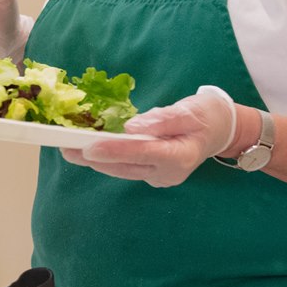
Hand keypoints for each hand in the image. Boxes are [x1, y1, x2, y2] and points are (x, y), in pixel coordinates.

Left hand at [62, 85, 237, 187]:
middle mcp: (168, 173)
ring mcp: (159, 176)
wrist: (221, 131)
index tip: (89, 147)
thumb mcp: (190, 110)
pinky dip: (106, 159)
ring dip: (95, 160)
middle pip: (126, 165)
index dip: (115, 150)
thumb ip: (162, 119)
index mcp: (181, 156)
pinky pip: (125, 168)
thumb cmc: (207, 116)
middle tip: (65, 148)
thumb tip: (133, 126)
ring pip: (122, 170)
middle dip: (94, 157)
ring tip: (67, 150)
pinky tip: (87, 150)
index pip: (142, 152)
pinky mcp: (152, 173)